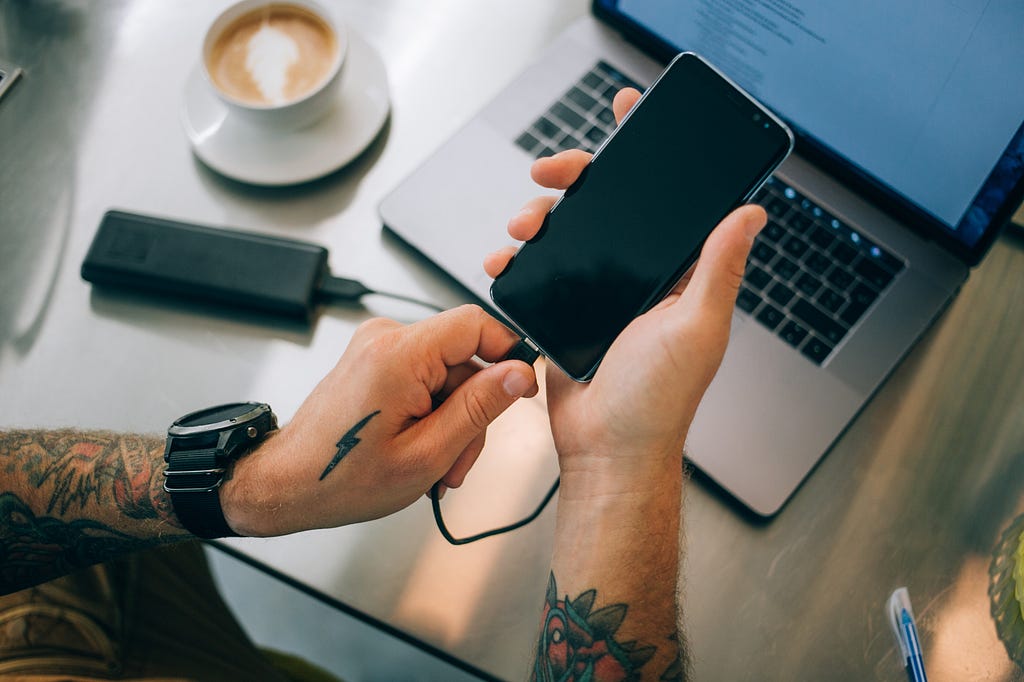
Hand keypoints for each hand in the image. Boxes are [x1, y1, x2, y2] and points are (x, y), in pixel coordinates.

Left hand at [221, 304, 537, 535]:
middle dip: (472, 413)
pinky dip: (431, 414)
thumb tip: (518, 374)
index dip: (508, 355)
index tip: (520, 390)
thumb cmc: (340, 477)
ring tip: (435, 466)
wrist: (287, 484)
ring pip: (447, 375)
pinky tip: (420, 449)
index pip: (476, 323)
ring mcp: (377, 348)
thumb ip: (479, 408)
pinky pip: (425, 379)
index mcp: (399, 354)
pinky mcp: (375, 361)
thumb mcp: (427, 453)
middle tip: (457, 462)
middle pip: (464, 359)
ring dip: (451, 422)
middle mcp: (386, 339)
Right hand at [484, 88, 765, 496]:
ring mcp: (599, 294)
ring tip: (523, 227)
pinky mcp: (564, 313)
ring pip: (566, 234)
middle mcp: (639, 278)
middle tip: (551, 170)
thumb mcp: (696, 327)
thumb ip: (718, 267)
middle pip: (604, 207)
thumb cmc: (659, 400)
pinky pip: (539, 273)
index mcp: (677, 274)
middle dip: (574, 178)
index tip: (627, 118)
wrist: (606, 451)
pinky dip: (517, 262)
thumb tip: (752, 212)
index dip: (646, 157)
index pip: (666, 202)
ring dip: (539, 218)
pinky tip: (504, 262)